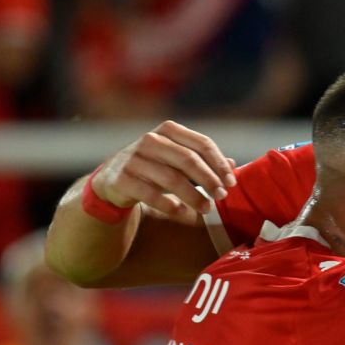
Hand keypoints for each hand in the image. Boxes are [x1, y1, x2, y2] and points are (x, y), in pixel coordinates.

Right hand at [90, 121, 236, 223]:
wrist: (112, 179)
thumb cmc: (154, 166)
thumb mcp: (177, 158)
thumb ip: (203, 159)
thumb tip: (233, 164)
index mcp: (168, 130)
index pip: (201, 144)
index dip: (219, 163)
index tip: (231, 182)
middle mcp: (150, 140)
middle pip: (188, 160)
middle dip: (209, 179)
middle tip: (222, 196)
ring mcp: (133, 158)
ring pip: (171, 178)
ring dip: (193, 196)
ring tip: (207, 208)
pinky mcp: (121, 178)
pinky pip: (151, 195)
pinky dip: (171, 206)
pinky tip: (185, 215)